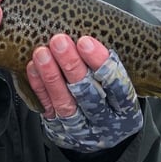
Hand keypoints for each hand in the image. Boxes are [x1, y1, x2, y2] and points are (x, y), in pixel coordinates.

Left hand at [26, 34, 142, 152]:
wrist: (99, 126)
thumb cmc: (110, 92)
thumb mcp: (119, 81)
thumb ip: (108, 62)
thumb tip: (87, 29)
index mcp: (127, 112)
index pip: (118, 88)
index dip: (101, 63)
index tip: (85, 41)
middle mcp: (105, 125)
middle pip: (89, 95)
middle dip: (72, 66)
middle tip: (59, 41)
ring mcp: (81, 131)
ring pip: (65, 104)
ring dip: (51, 76)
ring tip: (41, 52)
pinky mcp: (60, 131)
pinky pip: (47, 108)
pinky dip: (39, 87)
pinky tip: (33, 67)